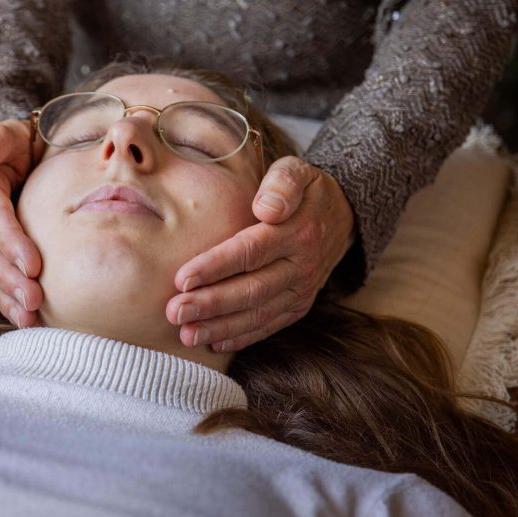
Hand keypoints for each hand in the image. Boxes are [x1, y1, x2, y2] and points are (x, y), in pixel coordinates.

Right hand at [0, 119, 43, 326]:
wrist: (18, 155)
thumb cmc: (20, 143)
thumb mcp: (10, 132)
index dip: (10, 242)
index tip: (33, 265)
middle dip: (9, 279)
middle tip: (34, 300)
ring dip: (7, 298)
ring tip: (30, 318)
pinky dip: (8, 303)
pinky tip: (26, 321)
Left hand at [165, 156, 355, 351]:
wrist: (342, 216)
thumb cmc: (304, 191)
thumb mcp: (297, 172)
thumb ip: (282, 184)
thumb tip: (266, 208)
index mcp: (296, 232)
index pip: (250, 252)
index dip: (216, 266)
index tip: (182, 278)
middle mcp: (300, 266)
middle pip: (251, 290)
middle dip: (211, 304)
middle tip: (175, 312)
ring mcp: (301, 291)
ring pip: (258, 314)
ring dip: (220, 327)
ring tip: (186, 334)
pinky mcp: (298, 307)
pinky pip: (269, 326)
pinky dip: (242, 338)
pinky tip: (213, 343)